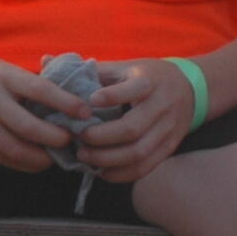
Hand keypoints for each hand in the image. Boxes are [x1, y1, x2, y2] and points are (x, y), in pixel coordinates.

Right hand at [0, 49, 86, 171]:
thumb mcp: (0, 66)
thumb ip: (29, 81)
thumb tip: (67, 96)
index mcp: (0, 75)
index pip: (40, 91)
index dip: (67, 104)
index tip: (86, 113)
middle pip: (30, 128)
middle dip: (57, 139)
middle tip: (71, 139)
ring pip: (18, 150)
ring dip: (44, 157)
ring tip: (57, 153)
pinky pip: (4, 158)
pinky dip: (25, 163)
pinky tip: (37, 158)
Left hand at [76, 58, 198, 181]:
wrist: (191, 88)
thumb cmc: (146, 75)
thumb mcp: (124, 66)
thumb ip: (89, 69)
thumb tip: (45, 62)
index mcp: (148, 81)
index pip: (133, 89)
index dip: (111, 96)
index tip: (88, 102)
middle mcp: (161, 106)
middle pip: (132, 128)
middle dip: (101, 138)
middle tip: (78, 139)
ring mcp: (168, 129)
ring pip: (139, 152)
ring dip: (109, 159)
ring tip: (85, 157)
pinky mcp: (170, 147)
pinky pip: (147, 166)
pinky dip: (124, 173)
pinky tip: (103, 172)